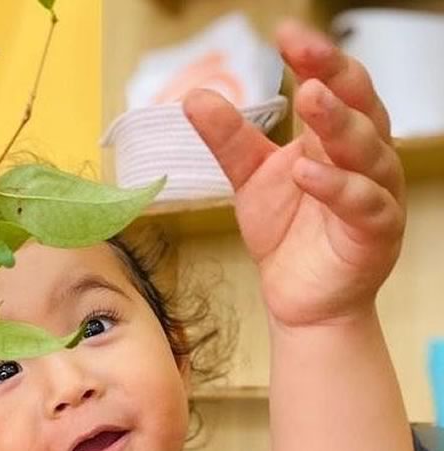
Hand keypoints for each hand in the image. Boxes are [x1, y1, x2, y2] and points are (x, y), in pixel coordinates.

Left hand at [184, 20, 404, 327]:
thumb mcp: (250, 178)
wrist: (298, 297)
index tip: (285, 33)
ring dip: (340, 125)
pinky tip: (307, 173)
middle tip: (304, 56)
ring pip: (369, 151)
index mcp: (335, 139)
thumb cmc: (286, 234)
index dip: (316, 58)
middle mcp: (362, 159)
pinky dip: (337, 186)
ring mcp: (375, 195)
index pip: (334, 86)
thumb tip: (194, 96)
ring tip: (310, 100)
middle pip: (361, 107)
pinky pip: (362, 204)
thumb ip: (229, 139)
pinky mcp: (375, 233)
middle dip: (335, 76)